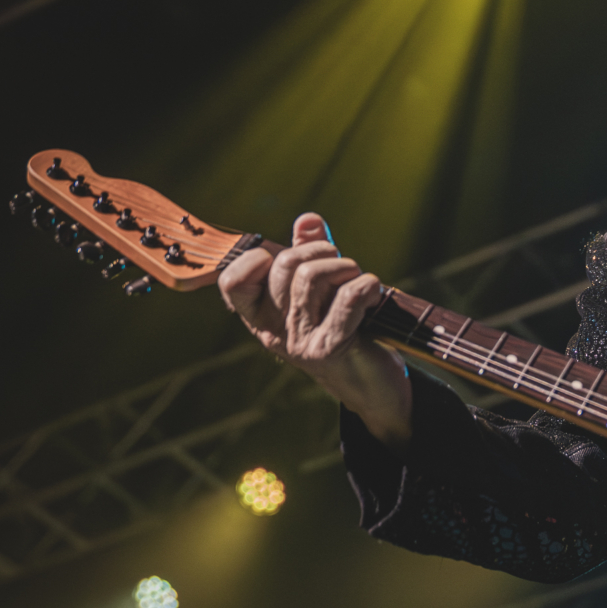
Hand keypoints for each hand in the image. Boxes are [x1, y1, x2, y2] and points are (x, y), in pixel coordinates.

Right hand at [217, 213, 412, 446]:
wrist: (372, 388)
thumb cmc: (346, 331)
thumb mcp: (322, 292)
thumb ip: (310, 253)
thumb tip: (308, 219)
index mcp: (261, 317)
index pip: (233, 280)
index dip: (257, 258)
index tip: (291, 258)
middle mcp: (273, 330)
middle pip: (283, 265)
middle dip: (321, 251)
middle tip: (342, 265)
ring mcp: (299, 342)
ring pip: (312, 276)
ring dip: (346, 266)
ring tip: (359, 278)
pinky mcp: (330, 348)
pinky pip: (347, 297)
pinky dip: (367, 285)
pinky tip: (373, 294)